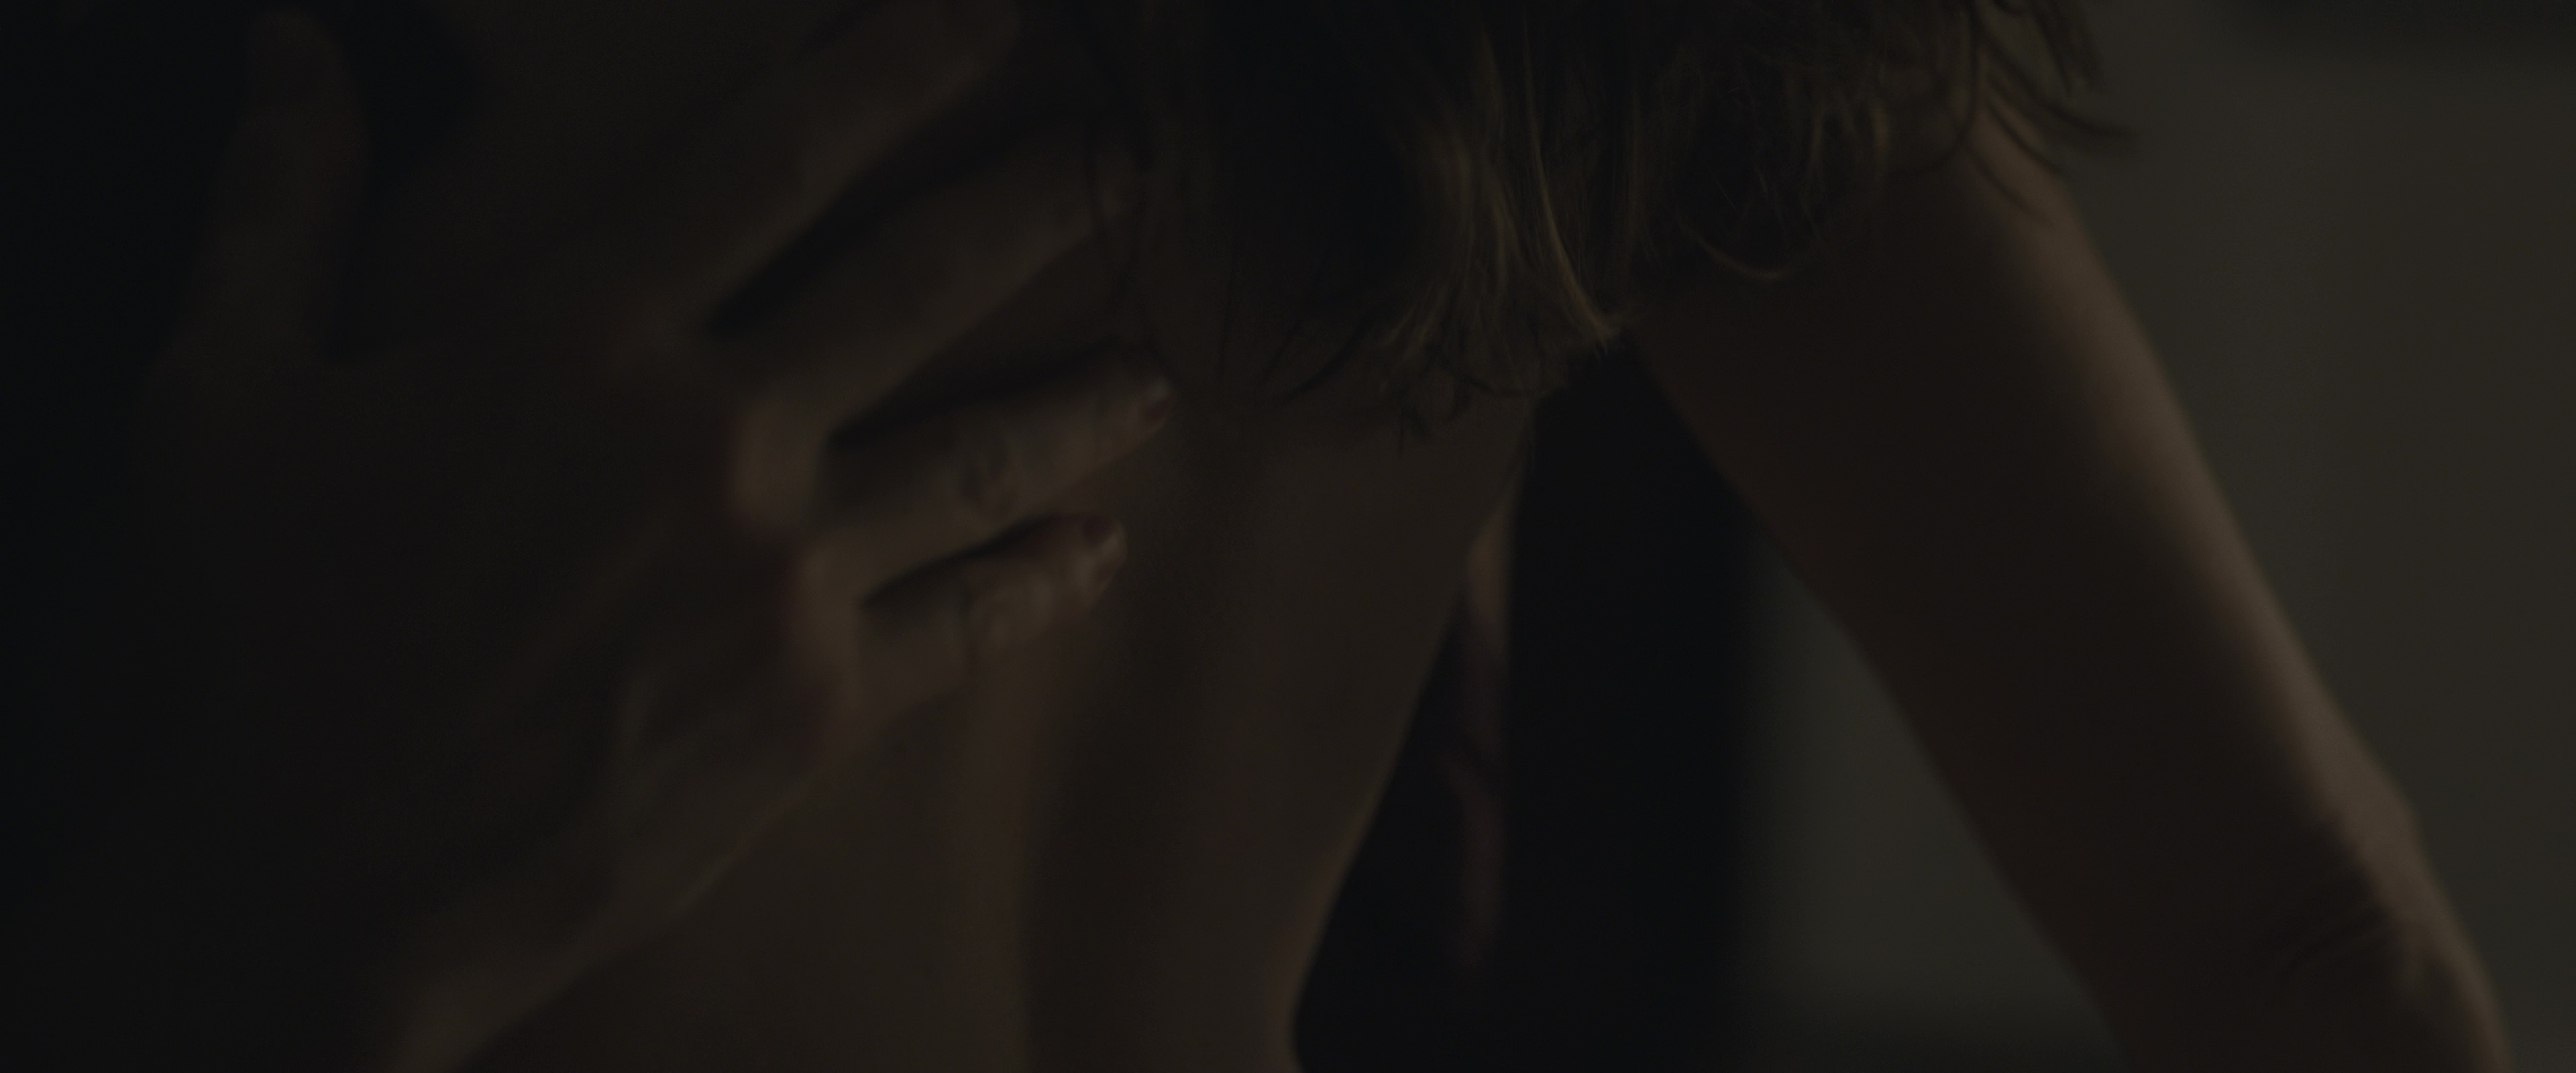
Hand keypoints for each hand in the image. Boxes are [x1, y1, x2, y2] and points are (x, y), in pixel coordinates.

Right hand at [39, 3, 1163, 1069]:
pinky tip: (1105, 550)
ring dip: (1083, 400)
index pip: (774, 158)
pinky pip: (967, 621)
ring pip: (981, 451)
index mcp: (580, 339)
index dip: (896, 68)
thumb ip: (278, 206)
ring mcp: (783, 575)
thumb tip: (289, 47)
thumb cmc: (265, 643)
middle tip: (1133, 153)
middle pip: (923, 280)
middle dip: (1041, 200)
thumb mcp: (219, 401)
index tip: (991, 19)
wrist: (326, 887)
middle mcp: (712, 438)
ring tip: (1158, 369)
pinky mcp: (817, 703)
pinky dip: (1045, 581)